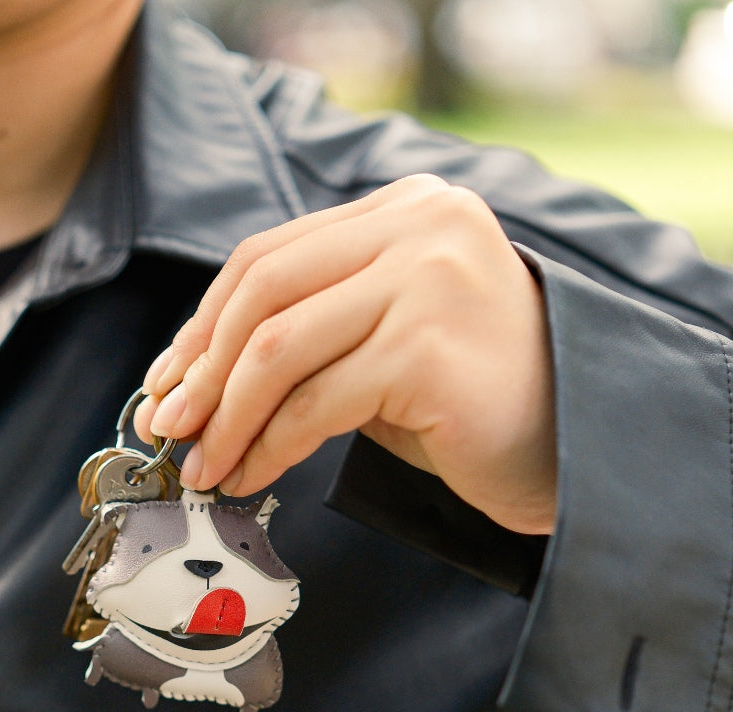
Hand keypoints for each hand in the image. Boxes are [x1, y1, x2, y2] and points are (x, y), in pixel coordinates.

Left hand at [135, 174, 556, 534]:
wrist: (570, 447)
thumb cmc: (466, 400)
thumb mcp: (378, 343)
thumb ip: (307, 335)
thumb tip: (190, 379)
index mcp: (400, 211)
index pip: (269, 257)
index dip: (203, 324)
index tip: (167, 379)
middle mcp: (418, 226)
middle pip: (262, 291)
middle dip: (201, 369)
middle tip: (169, 426)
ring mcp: (427, 280)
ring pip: (279, 348)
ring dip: (227, 417)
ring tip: (204, 466)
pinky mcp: (429, 346)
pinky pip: (316, 402)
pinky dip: (268, 445)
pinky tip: (250, 475)